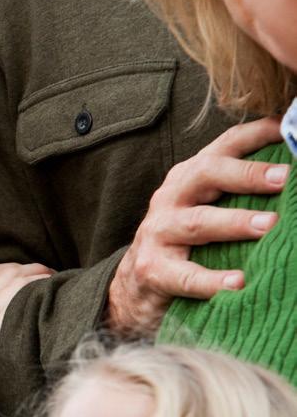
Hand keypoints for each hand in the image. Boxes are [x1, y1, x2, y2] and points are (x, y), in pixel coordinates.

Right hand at [0, 262, 52, 412]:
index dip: (9, 269)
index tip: (22, 273)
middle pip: (4, 272)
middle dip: (27, 269)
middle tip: (45, 272)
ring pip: (15, 279)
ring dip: (38, 275)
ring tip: (53, 278)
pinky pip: (22, 294)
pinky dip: (38, 287)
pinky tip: (49, 290)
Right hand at [107, 117, 286, 333]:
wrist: (135, 288)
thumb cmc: (186, 244)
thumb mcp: (208, 210)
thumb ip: (240, 194)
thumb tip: (293, 182)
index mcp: (190, 177)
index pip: (225, 146)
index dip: (257, 134)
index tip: (288, 129)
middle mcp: (172, 197)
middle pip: (207, 173)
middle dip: (248, 174)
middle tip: (284, 178)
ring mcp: (159, 232)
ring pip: (198, 222)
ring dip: (235, 222)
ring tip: (269, 225)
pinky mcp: (153, 269)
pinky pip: (185, 276)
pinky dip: (213, 280)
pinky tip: (239, 283)